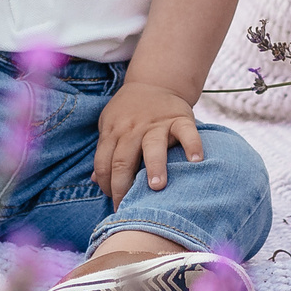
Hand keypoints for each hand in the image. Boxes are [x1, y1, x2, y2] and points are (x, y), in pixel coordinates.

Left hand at [93, 80, 205, 207]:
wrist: (156, 82)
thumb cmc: (130, 111)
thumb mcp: (110, 125)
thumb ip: (104, 152)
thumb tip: (94, 180)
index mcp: (113, 131)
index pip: (103, 163)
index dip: (105, 185)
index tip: (115, 203)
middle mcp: (132, 129)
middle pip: (122, 160)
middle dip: (123, 186)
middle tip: (129, 208)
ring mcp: (156, 123)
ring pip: (152, 146)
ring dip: (154, 166)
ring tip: (156, 186)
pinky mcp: (180, 119)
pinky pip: (187, 132)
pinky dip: (193, 145)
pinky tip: (196, 161)